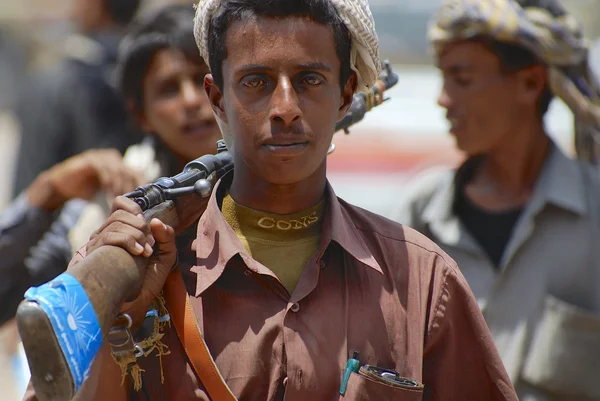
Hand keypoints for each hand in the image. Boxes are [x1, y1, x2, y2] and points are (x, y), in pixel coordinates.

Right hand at [26, 149, 144, 209]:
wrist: (61, 186)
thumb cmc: (86, 189)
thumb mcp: (107, 190)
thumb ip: (121, 192)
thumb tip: (139, 205)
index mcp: (119, 164)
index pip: (137, 173)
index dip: (143, 186)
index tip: (145, 202)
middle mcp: (112, 158)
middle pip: (130, 171)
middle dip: (132, 189)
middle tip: (133, 205)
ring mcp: (101, 156)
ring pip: (119, 171)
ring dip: (120, 188)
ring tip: (121, 203)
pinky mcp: (90, 159)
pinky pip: (104, 170)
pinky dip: (108, 184)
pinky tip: (109, 196)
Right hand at [87, 196, 176, 320]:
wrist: (133, 305)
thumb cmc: (147, 282)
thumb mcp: (165, 257)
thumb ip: (166, 237)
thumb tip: (155, 220)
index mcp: (122, 232)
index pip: (119, 205)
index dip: (131, 206)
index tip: (145, 219)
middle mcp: (106, 235)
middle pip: (119, 213)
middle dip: (140, 225)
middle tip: (149, 244)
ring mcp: (98, 244)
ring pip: (116, 222)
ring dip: (136, 234)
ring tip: (145, 253)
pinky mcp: (94, 254)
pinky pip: (110, 236)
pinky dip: (129, 241)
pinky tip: (139, 254)